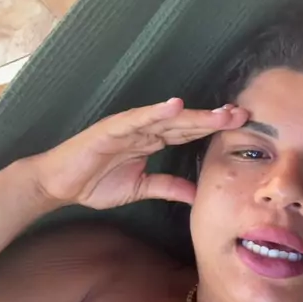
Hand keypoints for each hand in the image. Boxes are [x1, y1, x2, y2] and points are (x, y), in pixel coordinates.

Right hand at [30, 99, 246, 209]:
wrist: (60, 185)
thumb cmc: (95, 182)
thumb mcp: (141, 188)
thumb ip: (168, 187)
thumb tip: (197, 195)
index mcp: (152, 142)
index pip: (189, 133)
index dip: (213, 129)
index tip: (240, 126)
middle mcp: (145, 129)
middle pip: (185, 122)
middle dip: (213, 118)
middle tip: (242, 114)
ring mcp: (129, 127)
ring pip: (167, 117)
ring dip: (194, 114)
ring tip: (219, 112)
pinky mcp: (111, 129)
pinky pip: (136, 118)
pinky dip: (155, 111)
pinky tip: (175, 106)